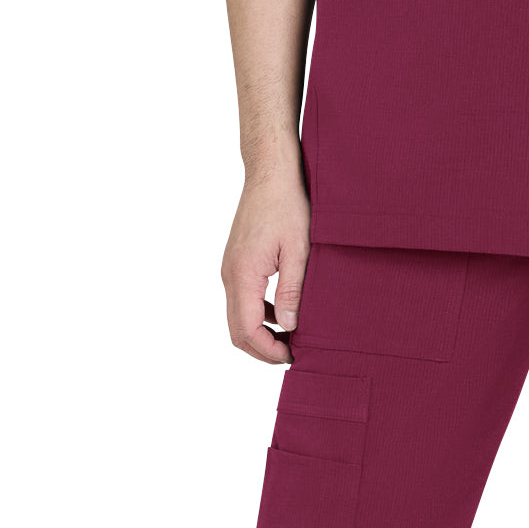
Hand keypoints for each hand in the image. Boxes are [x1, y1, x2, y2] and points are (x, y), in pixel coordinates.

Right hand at [221, 169, 310, 364]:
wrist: (270, 171)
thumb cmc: (287, 203)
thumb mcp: (298, 249)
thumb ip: (292, 290)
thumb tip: (290, 326)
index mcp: (243, 275)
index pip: (247, 330)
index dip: (268, 351)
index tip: (291, 356)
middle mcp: (230, 274)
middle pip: (237, 329)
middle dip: (261, 348)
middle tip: (290, 354)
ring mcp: (230, 267)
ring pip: (238, 314)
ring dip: (260, 331)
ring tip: (290, 336)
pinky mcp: (236, 259)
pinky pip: (242, 296)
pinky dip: (259, 311)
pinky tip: (283, 309)